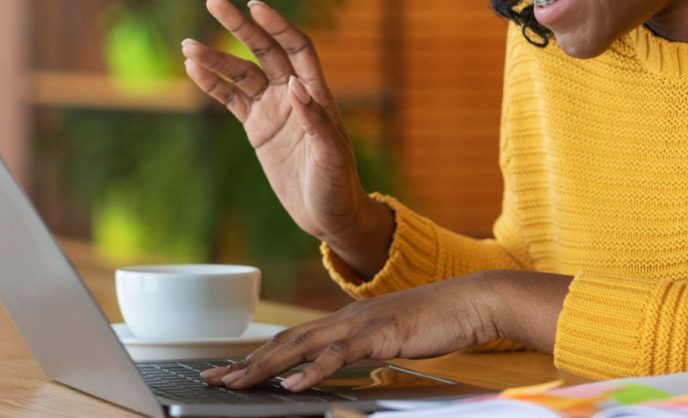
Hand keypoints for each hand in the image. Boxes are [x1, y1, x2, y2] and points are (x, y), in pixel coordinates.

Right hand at [181, 0, 392, 274]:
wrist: (327, 216)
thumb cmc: (338, 186)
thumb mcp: (331, 157)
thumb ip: (316, 121)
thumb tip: (295, 85)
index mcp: (316, 93)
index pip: (296, 47)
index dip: (277, 25)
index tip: (254, 6)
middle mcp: (293, 94)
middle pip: (263, 49)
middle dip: (238, 25)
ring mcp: (273, 109)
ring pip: (240, 73)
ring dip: (215, 57)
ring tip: (187, 45)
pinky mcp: (257, 128)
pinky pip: (231, 99)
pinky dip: (212, 84)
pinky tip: (192, 68)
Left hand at [201, 273, 504, 391]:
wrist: (474, 301)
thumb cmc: (439, 321)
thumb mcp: (391, 339)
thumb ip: (364, 350)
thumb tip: (342, 367)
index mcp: (346, 320)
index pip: (292, 339)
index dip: (259, 355)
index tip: (230, 371)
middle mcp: (345, 318)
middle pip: (285, 341)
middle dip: (246, 362)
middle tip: (213, 379)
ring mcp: (360, 324)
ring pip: (301, 347)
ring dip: (265, 366)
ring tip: (236, 383)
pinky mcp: (380, 335)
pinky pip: (339, 355)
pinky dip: (312, 370)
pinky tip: (292, 384)